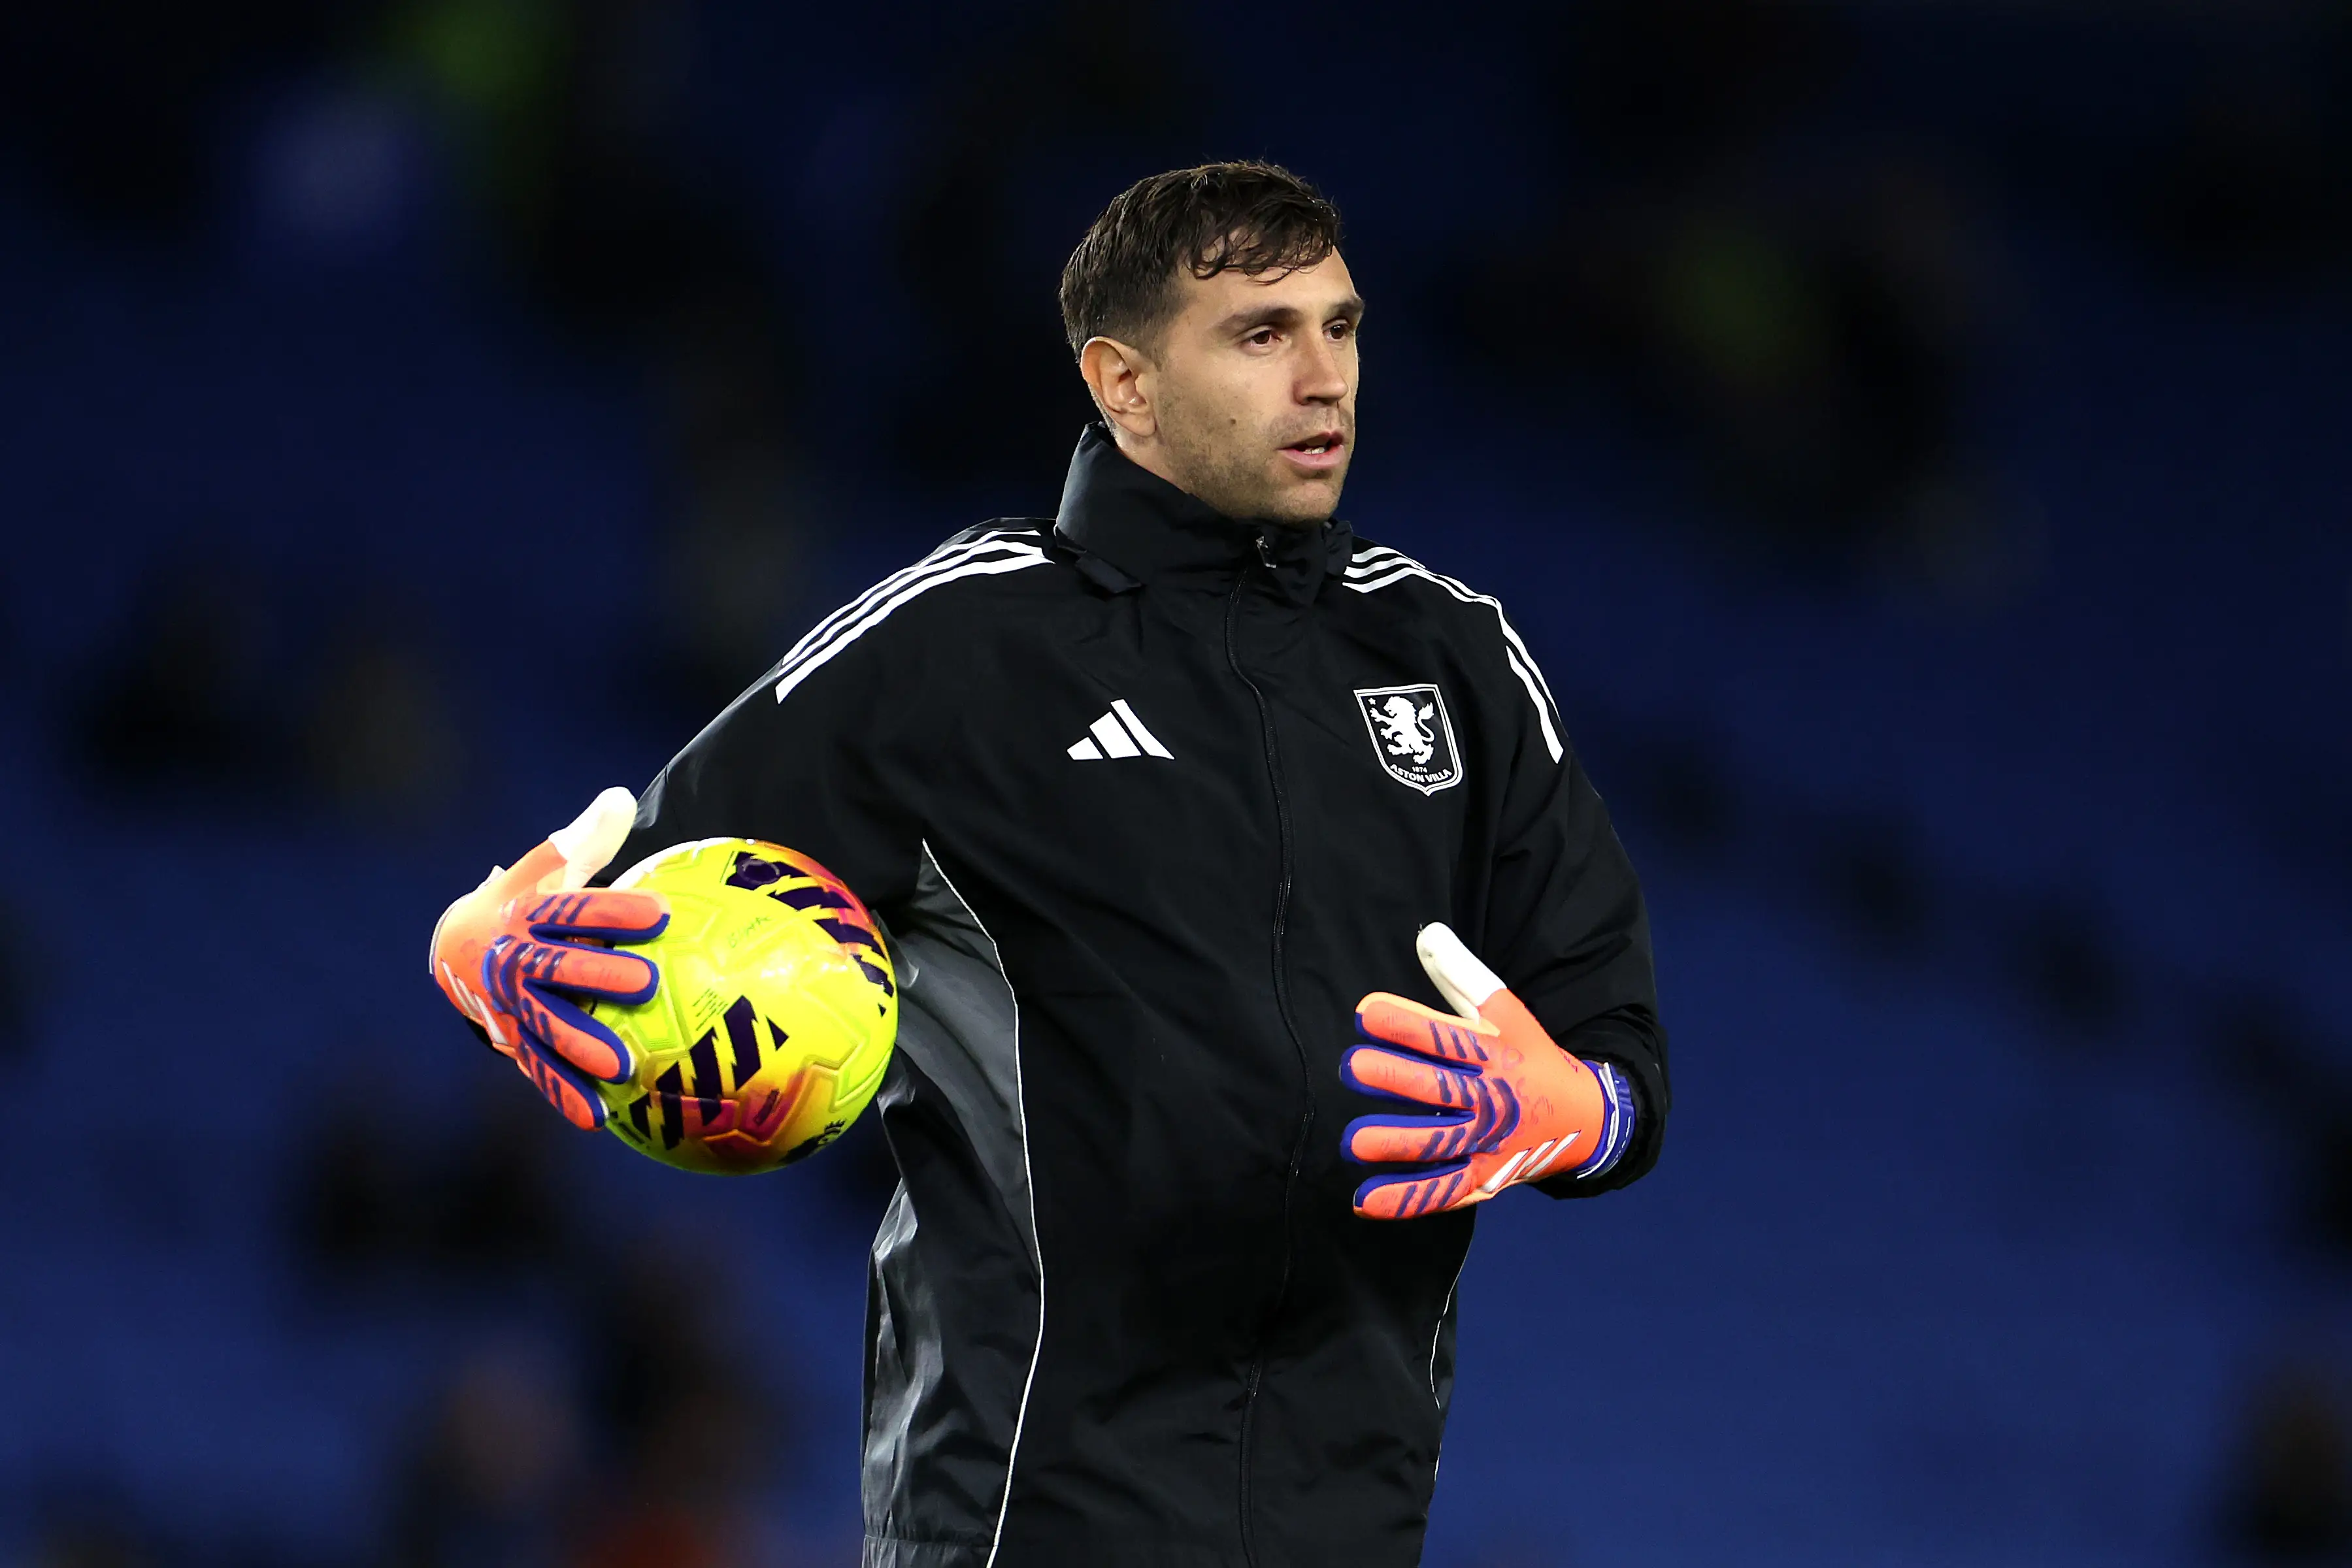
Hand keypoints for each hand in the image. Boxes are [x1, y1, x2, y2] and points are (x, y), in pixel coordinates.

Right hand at [429, 788, 668, 1129]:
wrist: (456, 946)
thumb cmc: (523, 901)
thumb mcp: (544, 868)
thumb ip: (583, 841)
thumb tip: (618, 798)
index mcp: (524, 915)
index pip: (573, 909)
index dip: (616, 909)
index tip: (662, 913)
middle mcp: (512, 961)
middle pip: (557, 968)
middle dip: (599, 975)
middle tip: (647, 983)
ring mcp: (508, 1005)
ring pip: (545, 1026)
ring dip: (581, 1046)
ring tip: (623, 1065)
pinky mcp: (511, 1040)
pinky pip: (537, 1070)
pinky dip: (563, 1093)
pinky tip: (599, 1117)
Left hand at [1340, 923, 1628, 1219]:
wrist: (1585, 1119)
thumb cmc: (1531, 1056)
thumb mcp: (1509, 1011)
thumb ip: (1462, 974)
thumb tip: (1427, 932)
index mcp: (1498, 1052)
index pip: (1447, 1036)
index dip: (1406, 1023)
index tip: (1365, 1012)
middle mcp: (1494, 1098)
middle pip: (1439, 1089)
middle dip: (1395, 1078)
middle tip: (1352, 1067)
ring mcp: (1488, 1142)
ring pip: (1439, 1144)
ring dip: (1396, 1143)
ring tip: (1353, 1140)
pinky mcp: (1483, 1179)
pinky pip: (1442, 1192)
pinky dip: (1404, 1200)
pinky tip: (1362, 1201)